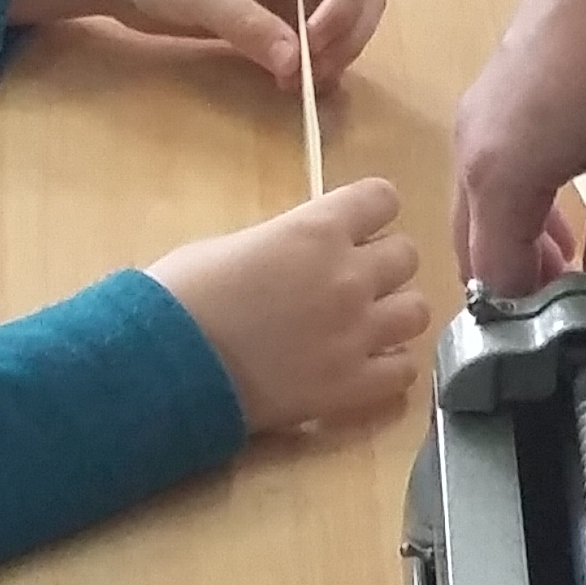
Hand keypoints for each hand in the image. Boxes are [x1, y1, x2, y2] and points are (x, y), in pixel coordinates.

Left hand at [11, 0, 384, 89]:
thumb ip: (249, 26)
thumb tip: (294, 67)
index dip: (345, 7)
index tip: (313, 43)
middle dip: (347, 37)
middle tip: (310, 72)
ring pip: (347, 25)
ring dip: (336, 57)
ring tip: (296, 83)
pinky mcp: (279, 21)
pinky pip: (317, 47)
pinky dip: (315, 68)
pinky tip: (287, 84)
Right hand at [146, 179, 427, 432]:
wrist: (168, 364)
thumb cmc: (183, 295)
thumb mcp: (234, 244)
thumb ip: (285, 243)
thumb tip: (299, 254)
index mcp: (318, 229)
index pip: (382, 199)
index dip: (370, 212)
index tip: (355, 227)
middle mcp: (350, 276)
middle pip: (407, 255)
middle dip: (382, 265)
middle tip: (352, 282)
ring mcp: (358, 333)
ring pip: (417, 311)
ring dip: (394, 314)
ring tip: (367, 325)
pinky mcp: (354, 385)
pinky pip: (405, 371)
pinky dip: (390, 367)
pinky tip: (366, 366)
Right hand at [451, 0, 585, 292]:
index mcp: (498, 178)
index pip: (493, 277)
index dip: (526, 316)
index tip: (561, 338)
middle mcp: (470, 150)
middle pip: (473, 245)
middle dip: (513, 282)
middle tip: (564, 307)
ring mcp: (475, 115)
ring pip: (479, 205)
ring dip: (515, 240)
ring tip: (569, 261)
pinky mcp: (492, 90)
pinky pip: (488, 167)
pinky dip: (516, 199)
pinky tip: (565, 201)